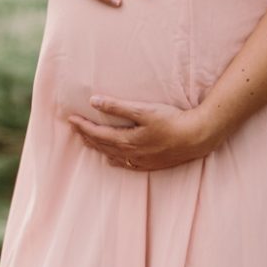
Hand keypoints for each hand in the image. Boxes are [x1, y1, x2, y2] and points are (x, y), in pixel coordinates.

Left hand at [68, 96, 217, 170]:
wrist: (196, 138)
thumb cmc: (171, 121)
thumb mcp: (143, 110)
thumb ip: (117, 107)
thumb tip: (94, 101)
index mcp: (126, 140)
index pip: (97, 133)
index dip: (82, 126)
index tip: (70, 118)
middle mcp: (130, 154)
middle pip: (102, 145)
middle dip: (86, 136)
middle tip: (74, 127)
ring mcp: (140, 161)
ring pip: (111, 156)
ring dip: (97, 147)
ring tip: (87, 140)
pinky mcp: (150, 164)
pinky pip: (125, 164)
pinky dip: (113, 159)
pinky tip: (111, 159)